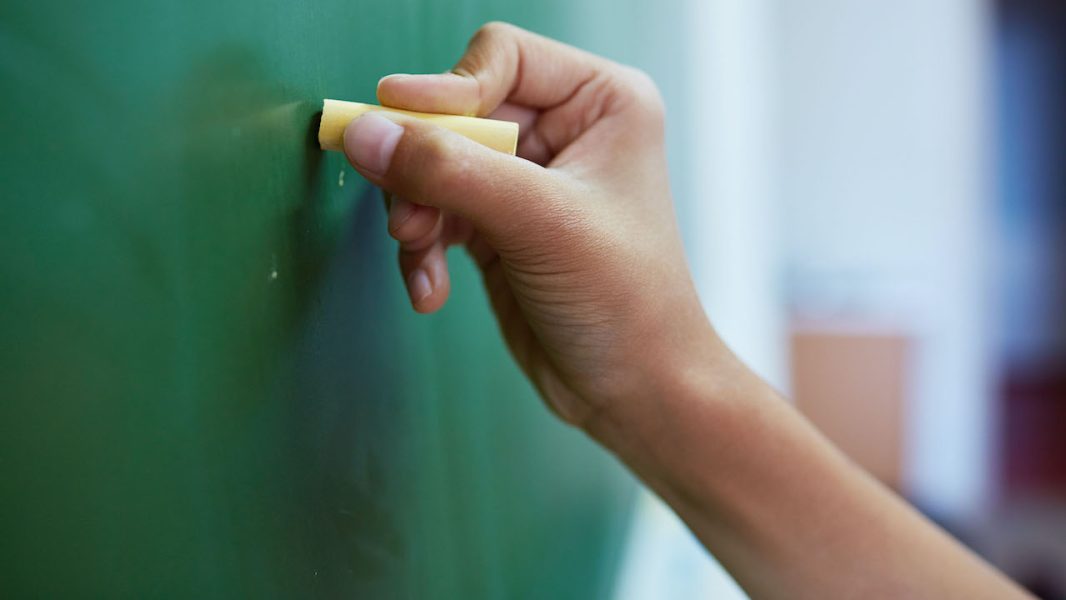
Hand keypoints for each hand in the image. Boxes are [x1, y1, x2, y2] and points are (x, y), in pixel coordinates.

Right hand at [342, 22, 716, 425]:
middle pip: (457, 114)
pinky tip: (431, 289)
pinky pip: (437, 215)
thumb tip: (366, 132)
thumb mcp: (540, 222)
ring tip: (420, 254)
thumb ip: (450, 170)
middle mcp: (563, 132)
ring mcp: (527, 182)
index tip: (393, 124)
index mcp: (601, 102)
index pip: (501, 58)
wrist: (634, 392)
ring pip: (436, 165)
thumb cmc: (626, 302)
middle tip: (408, 215)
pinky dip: (424, 249)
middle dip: (425, 167)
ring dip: (417, 213)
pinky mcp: (499, 228)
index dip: (444, 88)